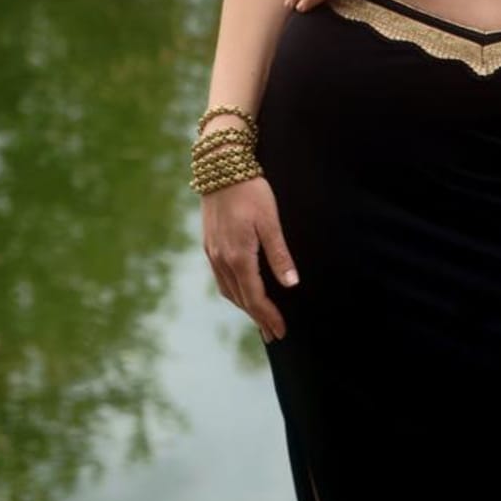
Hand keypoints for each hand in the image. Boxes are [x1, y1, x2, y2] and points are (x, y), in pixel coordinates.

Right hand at [202, 174, 298, 341]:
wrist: (220, 167)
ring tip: (259, 317)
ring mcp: (212, 252)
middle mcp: (221, 259)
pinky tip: (241, 290)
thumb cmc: (250, 191)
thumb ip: (279, 254)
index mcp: (238, 257)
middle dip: (257, 318)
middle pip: (240, 299)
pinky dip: (233, 291)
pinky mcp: (208, 243)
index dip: (268, 316)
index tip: (281, 331)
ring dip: (244, 306)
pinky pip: (220, 277)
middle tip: (274, 333)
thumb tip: (291, 284)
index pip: (255, 297)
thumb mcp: (270, 221)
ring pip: (228, 290)